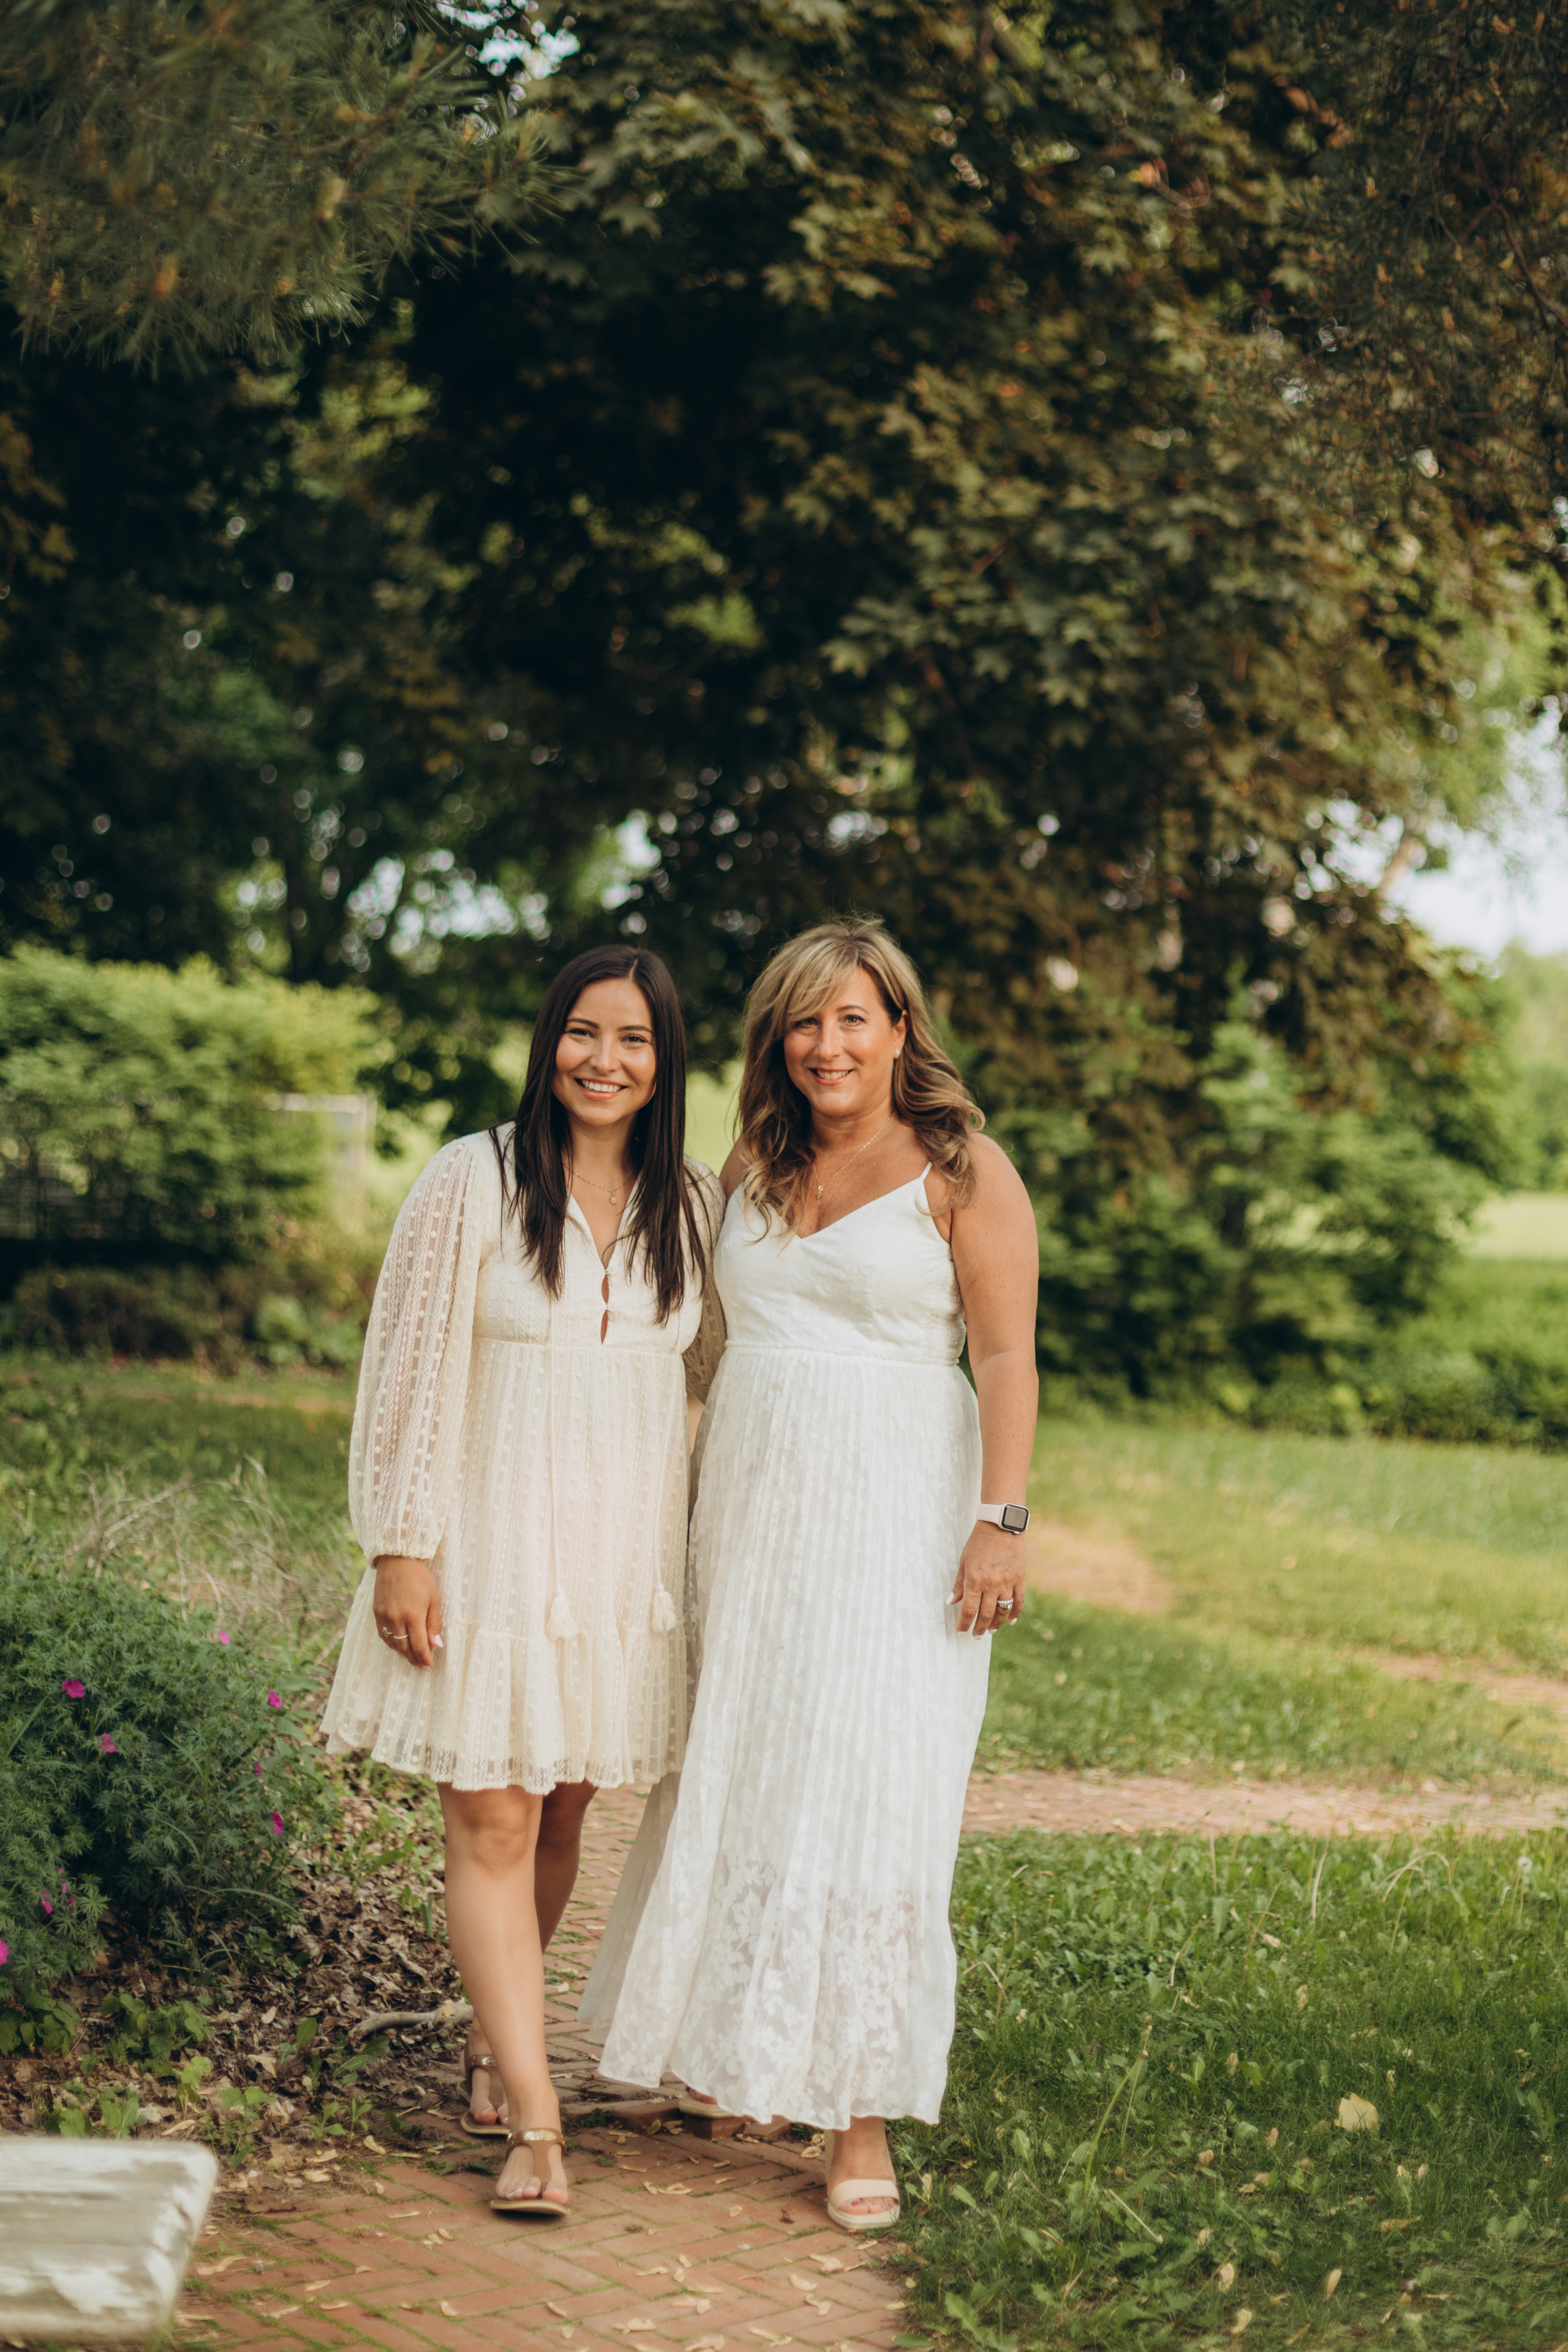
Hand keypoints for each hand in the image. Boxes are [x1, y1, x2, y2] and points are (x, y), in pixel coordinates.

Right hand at [372, 1555, 442, 1666]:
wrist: (397, 1561)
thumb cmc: (420, 1579)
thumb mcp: (433, 1599)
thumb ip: (434, 1624)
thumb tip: (436, 1645)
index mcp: (413, 1615)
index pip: (419, 1645)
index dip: (425, 1658)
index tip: (429, 1666)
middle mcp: (396, 1618)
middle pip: (404, 1647)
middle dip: (413, 1658)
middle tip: (420, 1665)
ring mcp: (384, 1616)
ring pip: (393, 1643)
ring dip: (402, 1652)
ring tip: (411, 1657)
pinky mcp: (376, 1612)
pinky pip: (383, 1634)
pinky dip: (391, 1643)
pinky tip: (398, 1645)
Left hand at [951, 1522, 1024, 1636]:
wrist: (1000, 1526)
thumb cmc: (978, 1543)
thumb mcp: (963, 1562)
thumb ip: (959, 1585)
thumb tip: (951, 1602)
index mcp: (974, 1580)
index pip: (968, 1610)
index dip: (964, 1624)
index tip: (961, 1632)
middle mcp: (991, 1584)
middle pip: (986, 1614)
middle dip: (979, 1628)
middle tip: (976, 1635)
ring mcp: (1007, 1582)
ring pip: (1002, 1611)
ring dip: (996, 1623)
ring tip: (991, 1630)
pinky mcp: (1020, 1578)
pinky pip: (1019, 1601)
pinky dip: (1015, 1613)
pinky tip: (1010, 1621)